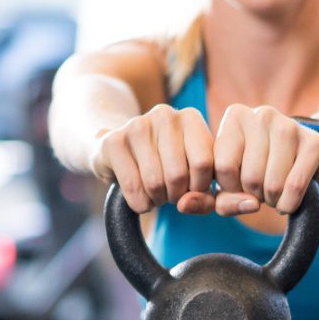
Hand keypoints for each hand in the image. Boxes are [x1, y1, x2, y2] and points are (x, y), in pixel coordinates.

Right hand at [90, 104, 215, 213]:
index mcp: (191, 118)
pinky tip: (141, 198)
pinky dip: (140, 203)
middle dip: (177, 196)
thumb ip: (205, 196)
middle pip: (178, 174)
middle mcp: (165, 116)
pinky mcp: (113, 141)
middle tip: (172, 196)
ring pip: (155, 182)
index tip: (193, 190)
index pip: (204, 163)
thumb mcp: (193, 175)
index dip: (200, 188)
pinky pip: (132, 186)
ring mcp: (136, 125)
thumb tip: (186, 204)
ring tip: (158, 196)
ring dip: (158, 200)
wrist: (120, 151)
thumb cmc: (169, 165)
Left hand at [210, 104, 318, 215]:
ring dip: (272, 200)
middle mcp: (262, 115)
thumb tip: (250, 205)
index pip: (223, 166)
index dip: (231, 189)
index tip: (239, 187)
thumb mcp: (234, 182)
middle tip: (261, 190)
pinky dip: (289, 203)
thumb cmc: (260, 168)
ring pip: (273, 184)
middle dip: (254, 195)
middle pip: (250, 177)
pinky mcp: (314, 143)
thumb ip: (225, 201)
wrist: (305, 154)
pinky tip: (288, 202)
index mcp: (236, 117)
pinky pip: (295, 186)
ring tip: (274, 194)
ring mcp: (290, 126)